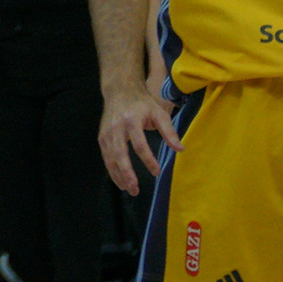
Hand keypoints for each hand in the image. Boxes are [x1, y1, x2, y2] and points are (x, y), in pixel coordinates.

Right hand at [98, 77, 182, 195]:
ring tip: (130, 190)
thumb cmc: (142, 104)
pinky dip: (112, 171)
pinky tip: (120, 181)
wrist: (120, 91)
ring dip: (119, 176)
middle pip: (120, 154)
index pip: (139, 144)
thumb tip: (180, 149)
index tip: (157, 172)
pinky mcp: (102, 138)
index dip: (148, 160)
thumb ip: (169, 132)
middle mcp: (117, 128)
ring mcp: (107, 133)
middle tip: (135, 189)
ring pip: (111, 159)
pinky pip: (106, 158)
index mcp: (132, 120)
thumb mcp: (158, 113)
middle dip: (127, 174)